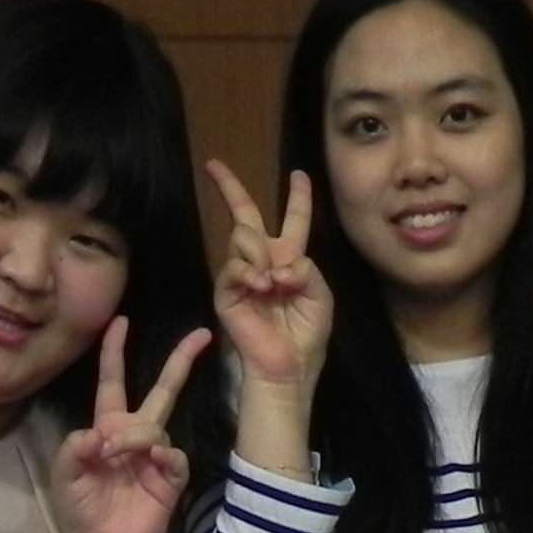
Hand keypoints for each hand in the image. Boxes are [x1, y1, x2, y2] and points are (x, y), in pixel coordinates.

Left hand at [51, 318, 209, 532]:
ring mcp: (155, 458)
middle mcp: (135, 437)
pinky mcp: (170, 480)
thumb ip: (73, 449)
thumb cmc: (82, 514)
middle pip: (162, 391)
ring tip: (115, 454)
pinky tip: (151, 458)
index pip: (113, 382)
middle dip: (180, 362)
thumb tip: (97, 433)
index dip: (114, 352)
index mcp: (107, 429)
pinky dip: (162, 452)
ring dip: (135, 434)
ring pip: (156, 426)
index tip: (121, 321)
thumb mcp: (64, 477)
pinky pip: (173, 457)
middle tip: (202, 335)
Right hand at [207, 162, 331, 395]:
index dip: (298, 197)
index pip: (293, 221)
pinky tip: (262, 287)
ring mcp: (242, 275)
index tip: (298, 174)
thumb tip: (279, 261)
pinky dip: (251, 272)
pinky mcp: (227, 291)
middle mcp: (263, 261)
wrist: (287, 367)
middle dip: (229, 187)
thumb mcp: (319, 295)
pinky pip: (234, 265)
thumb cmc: (306, 335)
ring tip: (273, 284)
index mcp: (290, 260)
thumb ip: (306, 266)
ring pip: (243, 236)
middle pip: (245, 216)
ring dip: (261, 253)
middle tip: (214, 165)